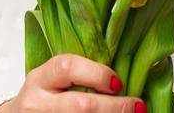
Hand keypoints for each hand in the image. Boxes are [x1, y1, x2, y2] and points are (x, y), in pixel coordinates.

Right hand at [0, 54, 140, 111]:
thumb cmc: (48, 95)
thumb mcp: (57, 79)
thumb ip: (83, 74)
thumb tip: (129, 78)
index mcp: (41, 78)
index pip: (68, 67)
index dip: (98, 74)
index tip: (119, 83)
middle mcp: (36, 102)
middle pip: (80, 105)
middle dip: (114, 106)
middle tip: (137, 106)